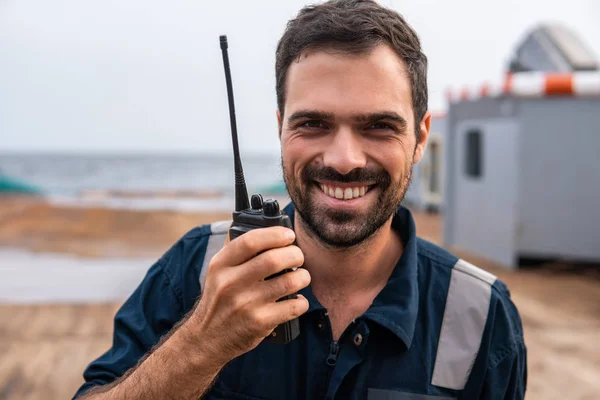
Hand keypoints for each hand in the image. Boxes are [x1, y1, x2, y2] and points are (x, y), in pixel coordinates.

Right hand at [184, 226, 309, 365]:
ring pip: (289, 282)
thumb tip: (265, 226)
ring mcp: (245, 304)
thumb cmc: (219, 300)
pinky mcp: (259, 323)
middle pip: (274, 259)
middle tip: (298, 257)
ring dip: (303, 277)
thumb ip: (236, 250)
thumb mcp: (217, 271)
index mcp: (220, 265)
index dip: (276, 234)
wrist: (206, 338)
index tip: (289, 235)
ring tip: (301, 277)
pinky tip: (297, 300)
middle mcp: (230, 283)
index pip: (251, 241)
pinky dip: (302, 302)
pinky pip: (293, 306)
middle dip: (295, 254)